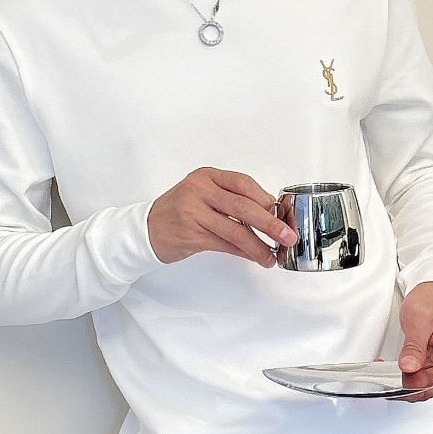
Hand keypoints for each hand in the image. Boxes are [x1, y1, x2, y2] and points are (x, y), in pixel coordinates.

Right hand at [147, 167, 297, 266]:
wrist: (145, 229)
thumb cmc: (178, 212)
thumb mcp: (202, 195)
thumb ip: (230, 199)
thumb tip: (267, 214)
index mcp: (206, 176)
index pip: (243, 183)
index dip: (265, 198)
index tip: (280, 213)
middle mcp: (199, 191)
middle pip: (243, 206)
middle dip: (270, 223)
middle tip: (287, 235)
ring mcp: (193, 213)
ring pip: (235, 230)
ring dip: (258, 245)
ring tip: (272, 255)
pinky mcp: (191, 235)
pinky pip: (225, 245)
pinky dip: (243, 252)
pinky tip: (255, 257)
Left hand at [396, 281, 432, 399]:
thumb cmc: (432, 299)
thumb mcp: (419, 318)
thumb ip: (415, 345)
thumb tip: (410, 367)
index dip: (427, 385)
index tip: (407, 385)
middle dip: (415, 387)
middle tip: (392, 383)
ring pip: (428, 381)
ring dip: (409, 382)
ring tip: (389, 377)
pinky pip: (422, 373)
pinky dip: (408, 376)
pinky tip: (395, 372)